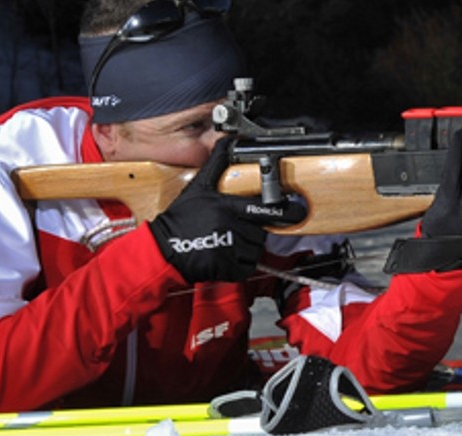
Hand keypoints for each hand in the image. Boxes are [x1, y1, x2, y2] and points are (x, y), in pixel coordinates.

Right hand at [150, 138, 306, 282]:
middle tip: (245, 227)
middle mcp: (231, 227)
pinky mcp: (227, 268)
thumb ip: (216, 165)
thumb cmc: (181, 218)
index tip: (297, 209)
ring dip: (247, 248)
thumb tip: (226, 140)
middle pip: (261, 231)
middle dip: (256, 230)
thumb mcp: (198, 187)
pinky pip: (247, 267)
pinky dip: (241, 265)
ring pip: (255, 249)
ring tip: (228, 241)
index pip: (263, 207)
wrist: (164, 250)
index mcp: (227, 206)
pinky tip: (226, 257)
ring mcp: (230, 249)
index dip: (283, 210)